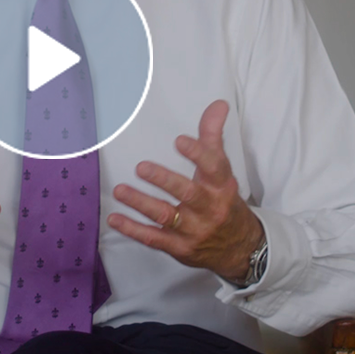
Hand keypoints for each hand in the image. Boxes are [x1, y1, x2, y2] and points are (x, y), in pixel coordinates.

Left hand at [109, 100, 264, 283]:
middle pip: (188, 194)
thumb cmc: (225, 202)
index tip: (180, 140)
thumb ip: (213, 138)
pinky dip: (133, 229)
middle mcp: (209, 208)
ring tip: (120, 190)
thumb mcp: (224, 173)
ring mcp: (194, 230)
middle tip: (141, 167)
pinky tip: (115, 218)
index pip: (214, 167)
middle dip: (164, 181)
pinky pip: (154, 239)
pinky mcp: (179, 247)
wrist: (239, 249)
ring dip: (141, 203)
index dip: (198, 154)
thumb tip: (218, 104)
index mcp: (222, 186)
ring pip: (166, 216)